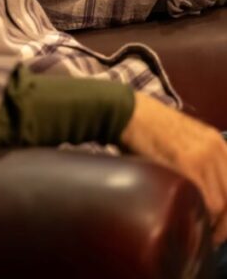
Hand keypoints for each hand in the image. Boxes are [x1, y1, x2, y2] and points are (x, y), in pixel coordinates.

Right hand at [121, 92, 226, 244]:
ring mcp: (203, 155)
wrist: (129, 111)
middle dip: (225, 221)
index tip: (221, 223)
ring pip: (221, 202)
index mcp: (217, 142)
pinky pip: (206, 199)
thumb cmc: (149, 127)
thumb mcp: (183, 139)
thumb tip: (203, 191)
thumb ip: (198, 160)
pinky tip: (190, 219)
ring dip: (213, 221)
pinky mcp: (188, 162)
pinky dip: (201, 214)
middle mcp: (215, 148)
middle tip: (213, 234)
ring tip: (200, 230)